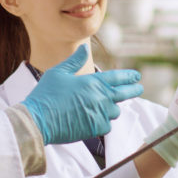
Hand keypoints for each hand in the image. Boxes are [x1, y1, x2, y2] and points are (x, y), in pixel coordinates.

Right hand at [21, 45, 142, 144]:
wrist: (38, 120)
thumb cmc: (46, 95)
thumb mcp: (59, 72)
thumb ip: (75, 61)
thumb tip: (84, 48)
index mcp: (93, 82)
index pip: (118, 77)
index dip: (129, 76)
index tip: (137, 76)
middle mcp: (101, 98)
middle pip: (124, 94)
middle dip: (133, 90)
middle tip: (139, 88)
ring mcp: (100, 114)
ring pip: (115, 111)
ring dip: (112, 108)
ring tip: (104, 107)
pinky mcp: (96, 129)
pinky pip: (106, 125)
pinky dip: (102, 122)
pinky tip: (92, 119)